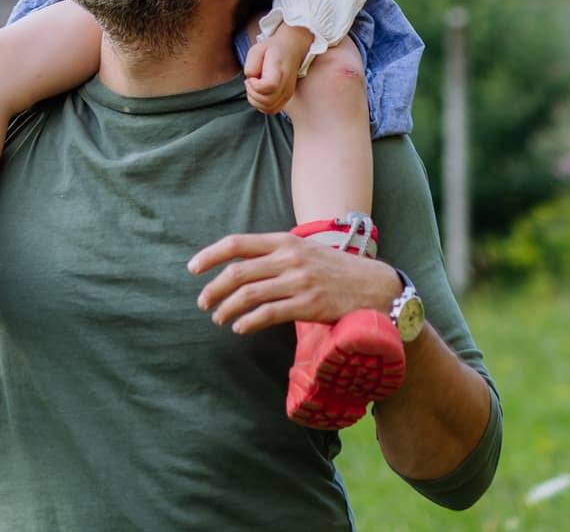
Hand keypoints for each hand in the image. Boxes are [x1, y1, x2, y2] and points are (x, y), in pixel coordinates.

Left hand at [187, 231, 400, 334]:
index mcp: (285, 241)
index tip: (192, 268)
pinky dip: (248, 322)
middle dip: (213, 288)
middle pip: (238, 271)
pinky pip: (269, 314)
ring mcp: (300, 281)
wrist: (376, 287)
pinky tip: (239, 328)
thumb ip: (277, 254)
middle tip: (203, 302)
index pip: (237, 243)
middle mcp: (290, 258)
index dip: (210, 255)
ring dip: (227, 309)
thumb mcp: (306, 251)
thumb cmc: (336, 271)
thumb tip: (241, 266)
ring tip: (218, 318)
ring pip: (249, 295)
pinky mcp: (309, 305)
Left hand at [242, 24, 315, 113]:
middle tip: (250, 82)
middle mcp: (287, 84)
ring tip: (253, 87)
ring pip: (269, 108)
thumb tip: (250, 79)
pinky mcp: (287, 98)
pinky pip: (272, 110)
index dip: (255, 86)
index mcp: (280, 69)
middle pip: (268, 101)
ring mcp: (288, 93)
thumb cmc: (272, 48)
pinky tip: (258, 93)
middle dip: (252, 94)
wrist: (292, 49)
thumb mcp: (257, 49)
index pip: (269, 86)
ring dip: (255, 101)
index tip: (250, 77)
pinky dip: (261, 105)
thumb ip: (251, 65)